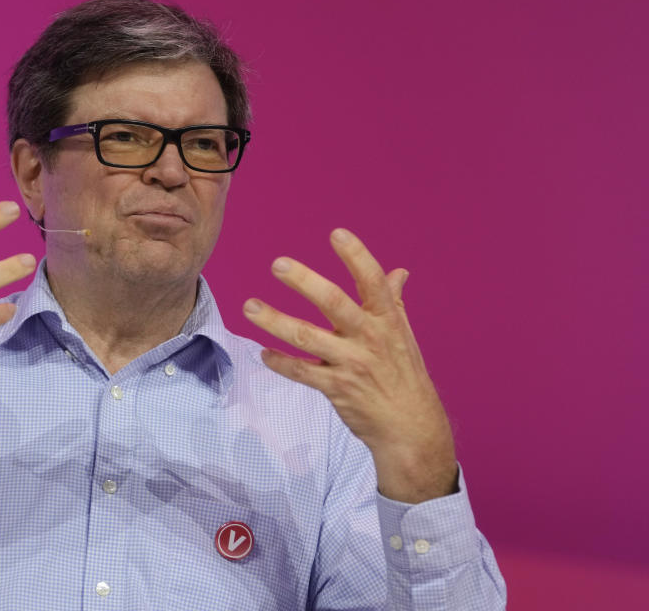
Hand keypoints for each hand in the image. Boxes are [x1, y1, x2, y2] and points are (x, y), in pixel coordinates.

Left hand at [242, 228, 456, 502]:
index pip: (372, 282)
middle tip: (278, 263)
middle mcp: (369, 338)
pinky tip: (264, 353)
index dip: (356, 256)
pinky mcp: (336, 388)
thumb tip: (398, 272)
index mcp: (387, 320)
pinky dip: (281, 363)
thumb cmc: (404, 374)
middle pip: (334, 304)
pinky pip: (302, 373)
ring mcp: (351, 364)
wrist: (411, 427)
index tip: (337, 233)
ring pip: (307, 338)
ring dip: (276, 321)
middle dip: (305, 282)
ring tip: (249, 306)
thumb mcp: (403, 335)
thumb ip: (393, 301)